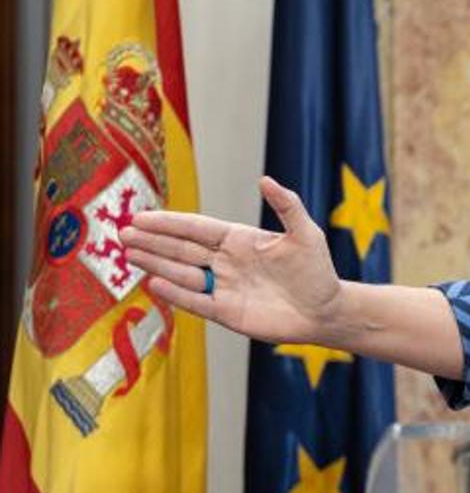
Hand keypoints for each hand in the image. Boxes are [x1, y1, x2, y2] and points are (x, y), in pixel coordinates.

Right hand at [119, 176, 341, 344]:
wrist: (324, 310)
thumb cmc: (316, 269)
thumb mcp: (305, 233)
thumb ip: (287, 206)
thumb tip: (265, 179)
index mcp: (240, 239)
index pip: (196, 228)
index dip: (168, 223)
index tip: (140, 217)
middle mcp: (226, 261)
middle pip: (182, 249)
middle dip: (153, 241)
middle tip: (121, 234)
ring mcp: (224, 287)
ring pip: (183, 273)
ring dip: (156, 263)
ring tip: (128, 254)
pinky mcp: (227, 312)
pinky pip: (196, 301)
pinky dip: (175, 293)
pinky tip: (154, 282)